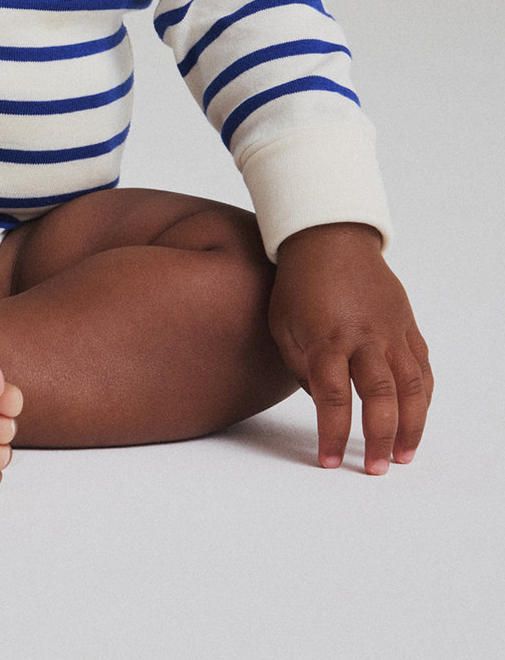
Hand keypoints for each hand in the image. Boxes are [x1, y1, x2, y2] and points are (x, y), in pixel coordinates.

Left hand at [269, 222, 431, 473]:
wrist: (328, 237)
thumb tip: (322, 403)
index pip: (331, 396)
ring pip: (411, 385)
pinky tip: (416, 419)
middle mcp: (363, 335)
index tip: (329, 461)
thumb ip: (301, 366)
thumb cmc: (298, 284)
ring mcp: (391, 330)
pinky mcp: (407, 325)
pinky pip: (422, 368)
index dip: (332, 434)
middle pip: (378, 394)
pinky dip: (423, 398)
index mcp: (326, 336)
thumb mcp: (282, 324)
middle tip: (376, 468)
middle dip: (379, 437)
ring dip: (411, 426)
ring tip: (404, 456)